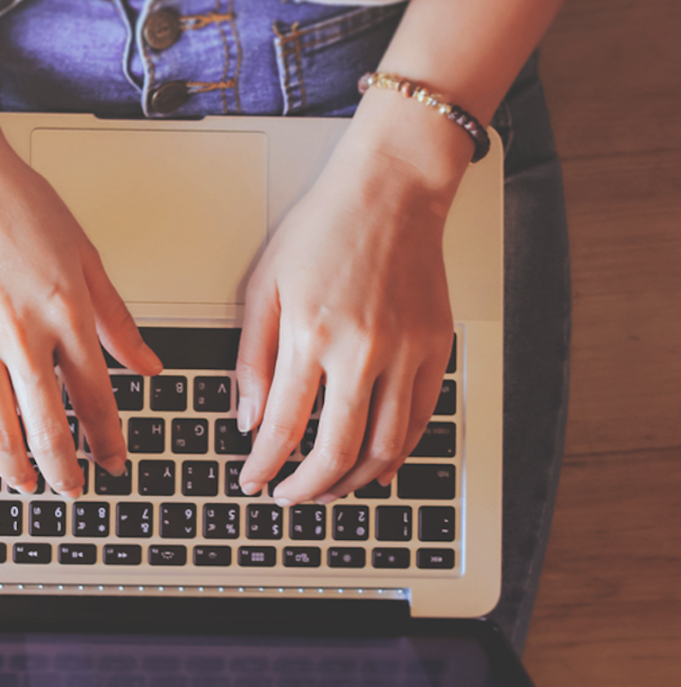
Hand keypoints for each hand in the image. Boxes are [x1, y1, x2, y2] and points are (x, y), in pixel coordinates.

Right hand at [0, 140, 161, 496]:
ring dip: (17, 467)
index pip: (96, 400)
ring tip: (28, 484)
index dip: (109, 442)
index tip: (114, 463)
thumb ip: (116, 319)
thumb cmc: (18, 205)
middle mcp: (22, 335)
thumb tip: (148, 364)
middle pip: (48, 428)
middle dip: (65, 470)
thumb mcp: (86, 257)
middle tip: (73, 488)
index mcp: (67, 315)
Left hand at [235, 130, 458, 504]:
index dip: (264, 466)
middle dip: (307, 488)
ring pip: (385, 448)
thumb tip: (251, 419)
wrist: (392, 190)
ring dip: (352, 481)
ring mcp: (406, 351)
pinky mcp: (436, 347)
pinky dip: (398, 453)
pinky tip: (377, 465)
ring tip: (328, 489)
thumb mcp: (264, 286)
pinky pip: (420, 420)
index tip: (253, 480)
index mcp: (310, 334)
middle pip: (336, 451)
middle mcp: (362, 350)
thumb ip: (253, 358)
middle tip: (288, 496)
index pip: (283, 427)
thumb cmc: (323, 228)